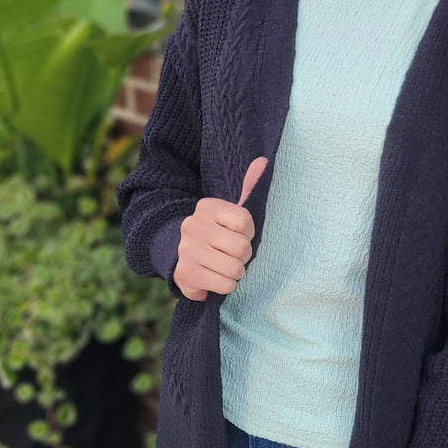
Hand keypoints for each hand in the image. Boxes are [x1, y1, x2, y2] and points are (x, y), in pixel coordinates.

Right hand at [172, 157, 266, 300]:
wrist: (183, 260)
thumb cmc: (218, 236)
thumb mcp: (232, 212)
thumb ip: (248, 188)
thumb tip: (263, 161)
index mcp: (207, 207)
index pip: (245, 221)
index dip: (249, 234)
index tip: (241, 235)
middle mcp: (193, 225)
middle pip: (241, 247)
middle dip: (244, 256)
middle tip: (233, 255)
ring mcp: (186, 250)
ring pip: (234, 268)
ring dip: (236, 273)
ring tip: (225, 267)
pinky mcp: (185, 274)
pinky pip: (225, 285)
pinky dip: (226, 286)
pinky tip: (216, 278)